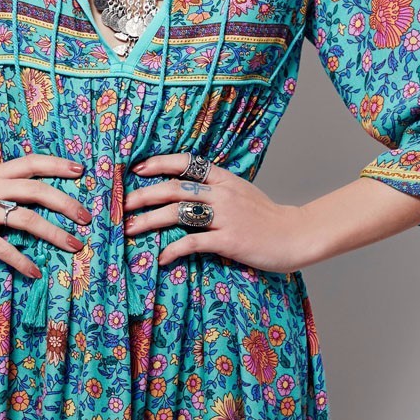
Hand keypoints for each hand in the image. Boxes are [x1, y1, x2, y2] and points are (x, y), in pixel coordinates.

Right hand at [0, 155, 92, 278]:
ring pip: (25, 218)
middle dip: (65, 204)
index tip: (81, 170)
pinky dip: (21, 260)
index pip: (31, 163)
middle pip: (36, 190)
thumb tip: (37, 190)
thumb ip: (5, 184)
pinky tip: (35, 270)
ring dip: (53, 233)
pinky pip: (2, 247)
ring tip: (73, 245)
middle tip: (86, 217)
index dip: (57, 164)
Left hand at [124, 154, 309, 273]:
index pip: (187, 162)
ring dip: (150, 221)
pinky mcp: (229, 240)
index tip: (138, 170)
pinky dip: (174, 249)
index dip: (160, 163)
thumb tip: (185, 190)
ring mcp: (226, 216)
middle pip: (175, 188)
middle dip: (145, 195)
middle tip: (124, 204)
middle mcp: (222, 193)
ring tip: (131, 229)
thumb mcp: (241, 192)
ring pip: (179, 212)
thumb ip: (216, 189)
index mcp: (224, 178)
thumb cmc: (266, 216)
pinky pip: (194, 243)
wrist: (295, 234)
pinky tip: (161, 257)